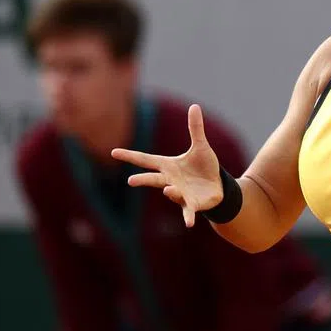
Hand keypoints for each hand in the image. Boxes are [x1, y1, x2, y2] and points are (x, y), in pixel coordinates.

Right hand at [112, 104, 221, 226]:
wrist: (217, 186)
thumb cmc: (204, 167)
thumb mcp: (201, 146)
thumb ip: (195, 128)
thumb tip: (194, 106)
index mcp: (169, 166)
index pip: (146, 159)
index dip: (130, 156)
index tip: (114, 152)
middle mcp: (171, 180)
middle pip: (153, 179)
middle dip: (143, 179)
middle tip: (131, 180)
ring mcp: (180, 193)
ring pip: (171, 193)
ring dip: (170, 192)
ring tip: (169, 189)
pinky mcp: (192, 204)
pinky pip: (188, 211)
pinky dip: (188, 217)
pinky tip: (188, 224)